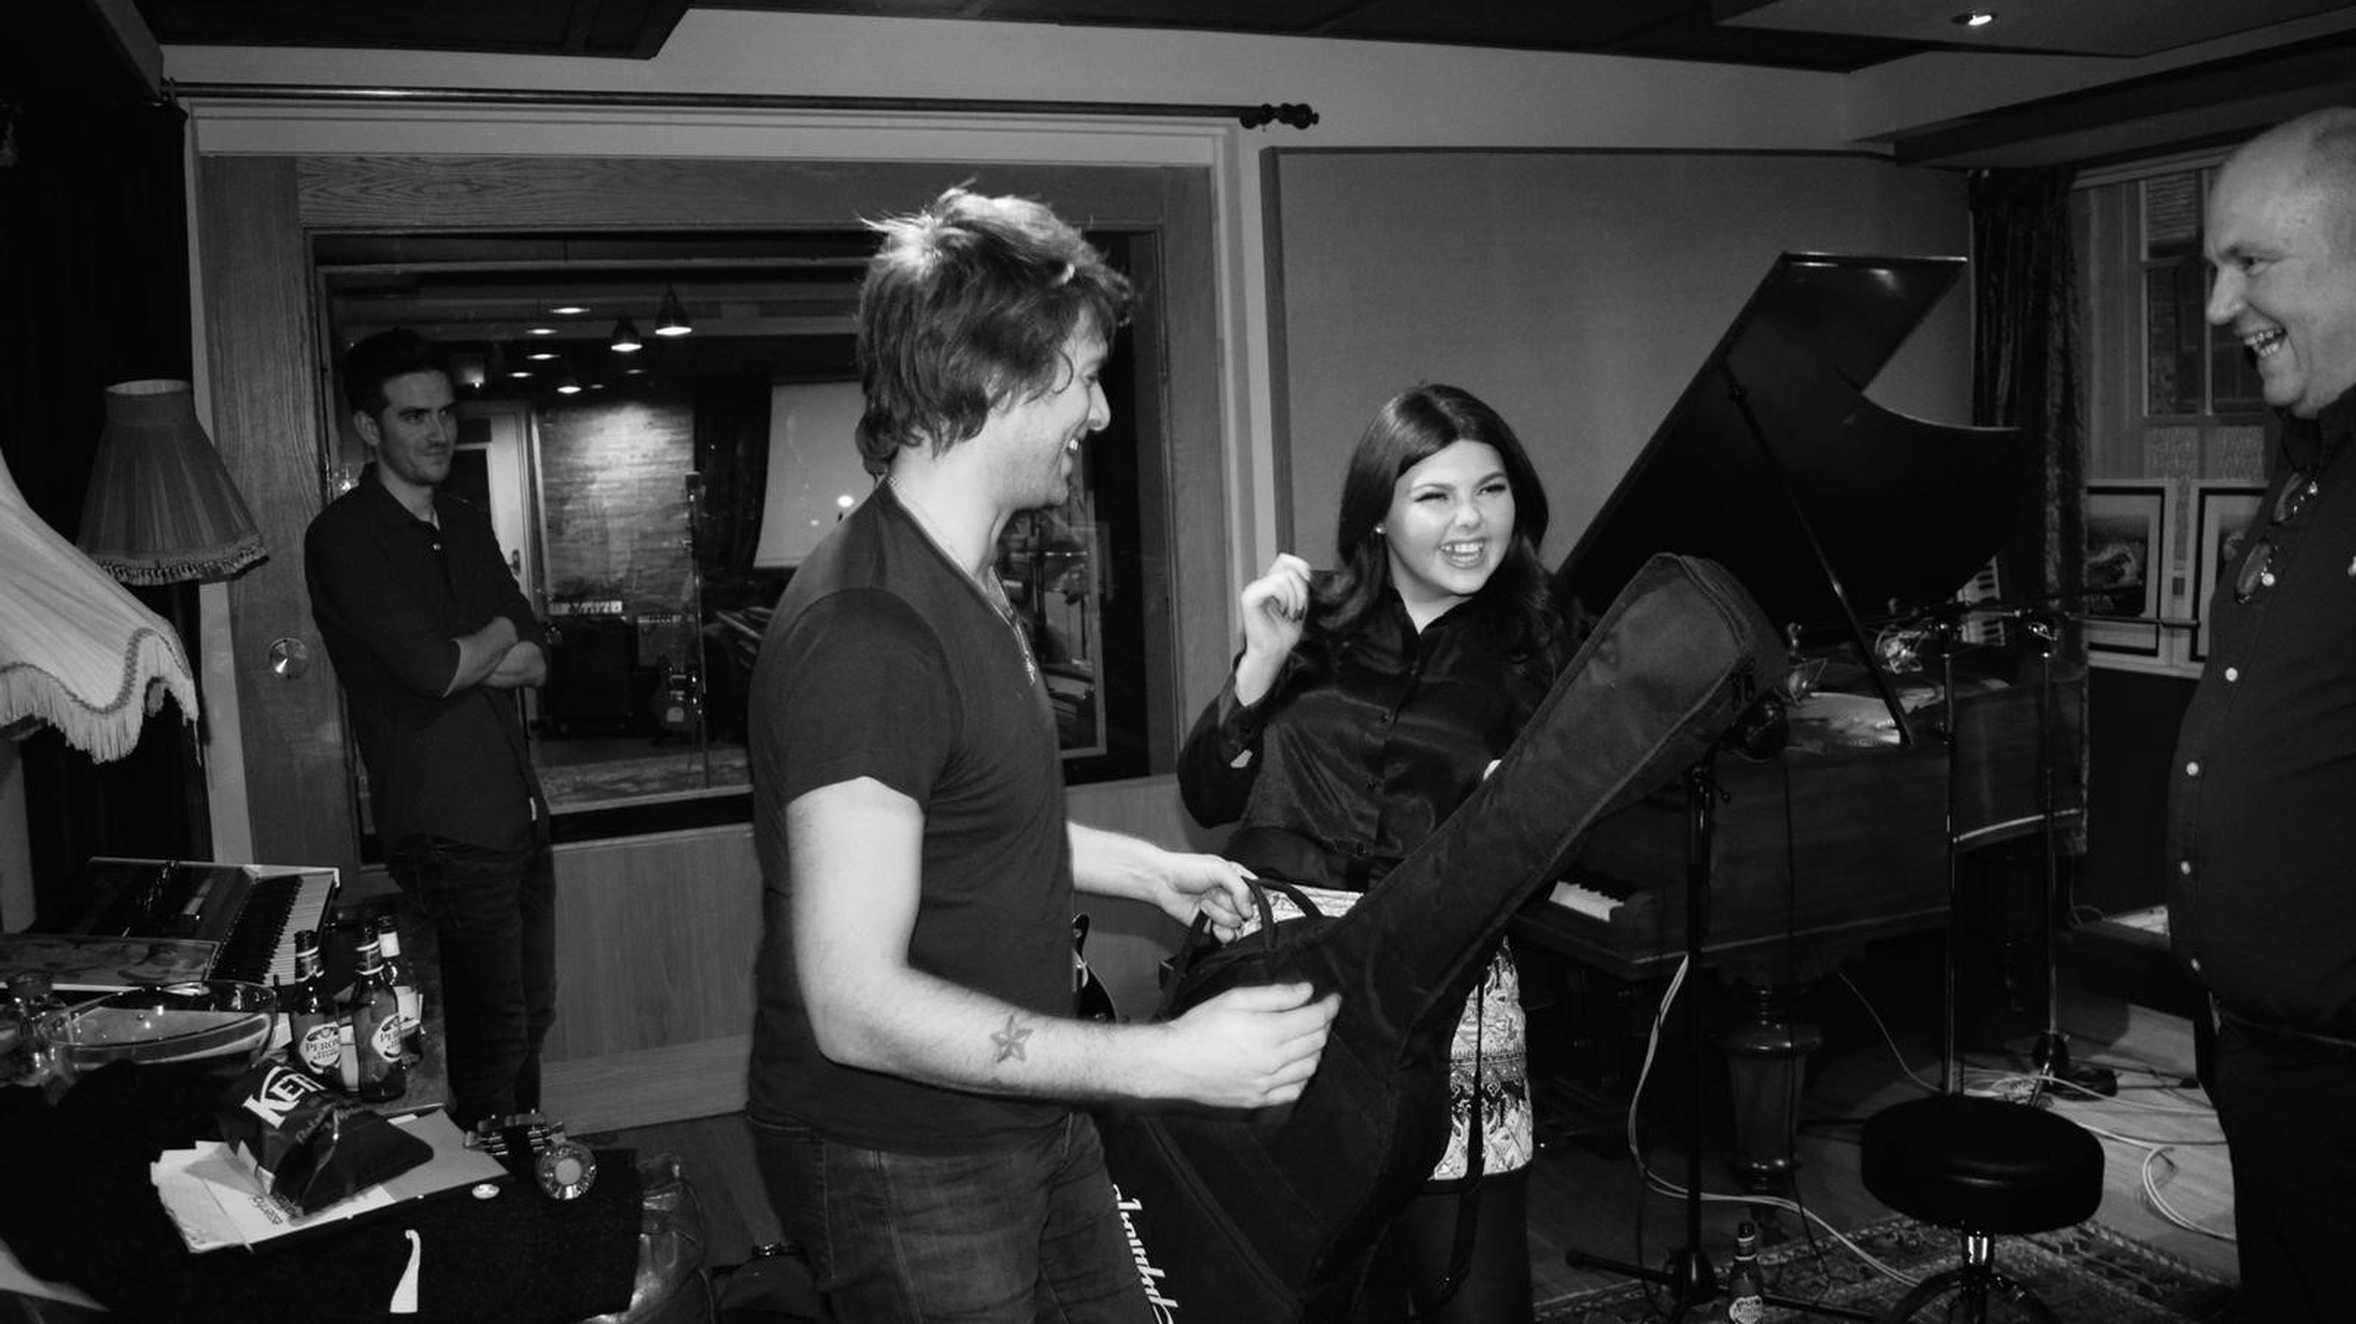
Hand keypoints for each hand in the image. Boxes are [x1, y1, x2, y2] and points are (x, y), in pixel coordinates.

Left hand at [1148, 852, 1254, 938]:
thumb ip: (1240, 888)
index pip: (1259, 895)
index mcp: (1238, 879)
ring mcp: (1223, 912)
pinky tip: (1206, 918)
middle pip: (1248, 912)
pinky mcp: (1212, 926)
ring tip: (1205, 904)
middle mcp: (1232, 897)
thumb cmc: (1188, 869)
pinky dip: (1219, 931)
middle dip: (1231, 906)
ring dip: (1219, 915)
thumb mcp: (1219, 869)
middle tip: (1216, 895)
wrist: (1163, 882)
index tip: (1247, 902)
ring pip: (1236, 924)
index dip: (1255, 901)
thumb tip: (1249, 911)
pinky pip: (1226, 936)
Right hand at [1157, 981, 1339, 1108]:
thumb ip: (1276, 995)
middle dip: (1324, 1025)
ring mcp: (1267, 1084)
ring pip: (1309, 1067)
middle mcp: (1273, 1062)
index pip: (1316, 1019)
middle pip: (1316, 1043)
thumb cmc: (1200, 1026)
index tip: (1333, 999)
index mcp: (1270, 1033)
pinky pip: (1293, 1091)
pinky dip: (1302, 1076)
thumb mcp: (1235, 998)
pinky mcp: (1258, 1099)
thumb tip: (1307, 992)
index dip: (1329, 1007)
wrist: (1173, 1062)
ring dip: (1315, 1049)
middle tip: (1319, 1013)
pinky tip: (1295, 1065)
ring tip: (1307, 1036)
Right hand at [1238, 553, 1312, 665]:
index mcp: (1269, 584)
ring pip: (1283, 578)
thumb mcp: (1299, 605)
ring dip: (1295, 598)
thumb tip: (1305, 572)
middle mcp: (1260, 584)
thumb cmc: (1284, 635)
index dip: (1301, 568)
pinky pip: (1275, 586)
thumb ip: (1301, 587)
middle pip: (1287, 568)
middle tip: (1299, 609)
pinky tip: (1283, 612)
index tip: (1307, 589)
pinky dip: (1285, 599)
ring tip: (1291, 614)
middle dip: (1301, 589)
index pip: (1285, 559)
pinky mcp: (1250, 598)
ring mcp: (1253, 590)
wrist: (1273, 654)